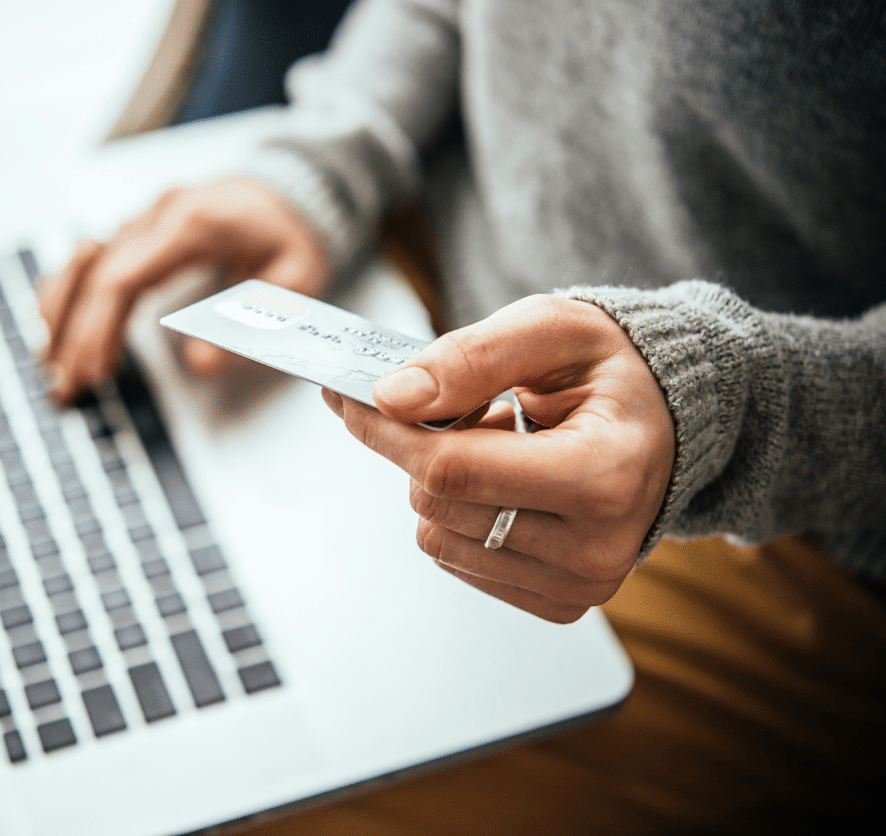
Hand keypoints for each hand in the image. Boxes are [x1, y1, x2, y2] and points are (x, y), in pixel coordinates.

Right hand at [39, 178, 329, 400]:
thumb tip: (202, 364)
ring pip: (81, 261)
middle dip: (73, 333)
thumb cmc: (294, 232)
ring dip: (60, 312)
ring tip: (51, 362)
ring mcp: (146, 217)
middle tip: (66, 384)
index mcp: (191, 224)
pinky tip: (56, 324)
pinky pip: (92, 257)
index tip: (95, 370)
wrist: (296, 187)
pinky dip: (69, 292)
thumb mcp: (294, 280)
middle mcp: (158, 214)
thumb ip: (249, 321)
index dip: (100, 327)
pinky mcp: (142, 227)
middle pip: (92, 274)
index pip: (122, 276)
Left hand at [322, 295, 675, 622]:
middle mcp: (597, 548)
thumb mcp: (551, 330)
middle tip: (468, 409)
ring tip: (504, 446)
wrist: (668, 421)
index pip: (451, 469)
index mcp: (605, 475)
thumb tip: (392, 397)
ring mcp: (580, 586)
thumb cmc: (614, 369)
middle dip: (423, 448)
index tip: (351, 395)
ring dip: (446, 483)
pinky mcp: (559, 603)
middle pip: (437, 505)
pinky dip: (462, 514)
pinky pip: (458, 560)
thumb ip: (470, 357)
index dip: (386, 430)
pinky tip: (510, 483)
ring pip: (438, 537)